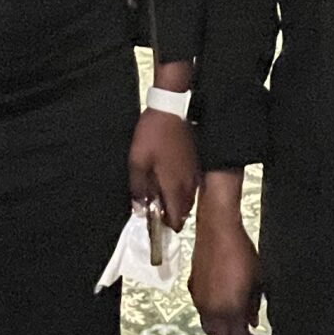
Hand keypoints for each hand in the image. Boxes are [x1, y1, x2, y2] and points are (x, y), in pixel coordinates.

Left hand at [129, 78, 198, 231]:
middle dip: (173, 215)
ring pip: (189, 197)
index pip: (176, 217)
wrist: (171, 109)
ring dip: (178, 202)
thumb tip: (139, 209)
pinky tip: (171, 181)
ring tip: (163, 197)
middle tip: (158, 212)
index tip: (157, 226)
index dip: (167, 225)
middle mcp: (188, 183)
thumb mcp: (137, 162)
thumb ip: (139, 188)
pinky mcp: (196, 161)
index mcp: (174, 186)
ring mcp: (194, 172)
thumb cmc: (153, 136)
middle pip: (185, 210)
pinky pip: (192, 183)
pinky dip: (183, 189)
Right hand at [187, 172, 261, 334]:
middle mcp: (212, 311)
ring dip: (219, 326)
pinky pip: (200, 310)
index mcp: (231, 310)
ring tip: (231, 314)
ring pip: (208, 327)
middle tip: (242, 328)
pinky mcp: (192, 288)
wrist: (218, 231)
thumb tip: (252, 321)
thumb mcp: (257, 281)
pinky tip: (220, 298)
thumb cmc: (243, 254)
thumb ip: (254, 305)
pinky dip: (210, 312)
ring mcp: (200, 301)